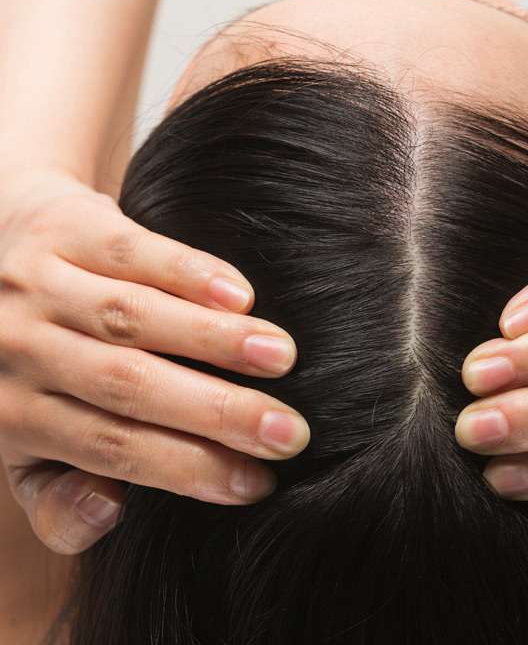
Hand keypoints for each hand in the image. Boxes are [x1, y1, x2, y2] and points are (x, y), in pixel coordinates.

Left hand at [0, 169, 308, 553]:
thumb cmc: (27, 363)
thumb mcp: (22, 445)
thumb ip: (56, 498)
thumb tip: (111, 512)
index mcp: (10, 416)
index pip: (110, 447)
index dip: (186, 468)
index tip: (257, 482)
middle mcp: (19, 349)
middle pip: (126, 385)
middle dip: (215, 413)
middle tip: (289, 432)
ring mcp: (37, 283)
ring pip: (133, 317)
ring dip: (213, 339)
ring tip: (281, 357)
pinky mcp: (64, 227)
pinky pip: (130, 251)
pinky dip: (188, 272)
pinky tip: (242, 295)